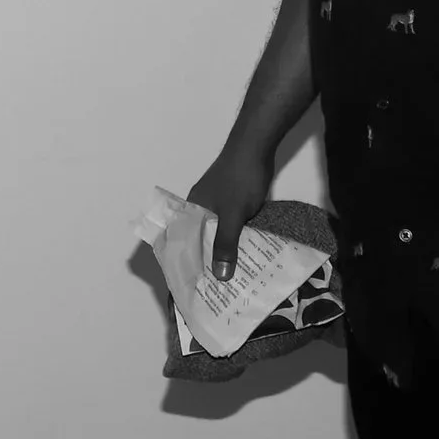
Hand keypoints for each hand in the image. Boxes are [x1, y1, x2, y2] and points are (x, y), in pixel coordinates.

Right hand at [187, 138, 277, 280]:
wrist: (256, 146)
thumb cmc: (239, 178)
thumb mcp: (233, 216)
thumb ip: (225, 244)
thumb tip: (220, 278)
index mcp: (193, 209)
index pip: (182, 241)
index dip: (184, 262)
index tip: (188, 287)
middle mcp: (201, 207)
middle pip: (200, 240)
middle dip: (205, 264)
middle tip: (212, 292)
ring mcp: (218, 203)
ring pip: (216, 235)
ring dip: (223, 253)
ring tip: (230, 280)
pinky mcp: (233, 202)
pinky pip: (230, 228)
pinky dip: (235, 241)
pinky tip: (245, 257)